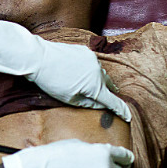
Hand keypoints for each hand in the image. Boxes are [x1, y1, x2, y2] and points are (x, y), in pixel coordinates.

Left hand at [0, 21, 132, 120]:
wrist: (38, 58)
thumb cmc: (52, 81)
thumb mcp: (70, 99)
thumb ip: (89, 104)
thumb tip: (101, 105)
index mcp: (96, 86)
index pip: (113, 101)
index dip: (121, 110)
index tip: (128, 116)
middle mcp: (98, 71)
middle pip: (109, 86)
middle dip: (109, 94)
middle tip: (107, 102)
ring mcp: (92, 59)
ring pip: (101, 74)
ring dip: (99, 82)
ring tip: (91, 88)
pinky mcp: (84, 51)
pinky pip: (93, 65)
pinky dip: (90, 72)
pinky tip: (80, 75)